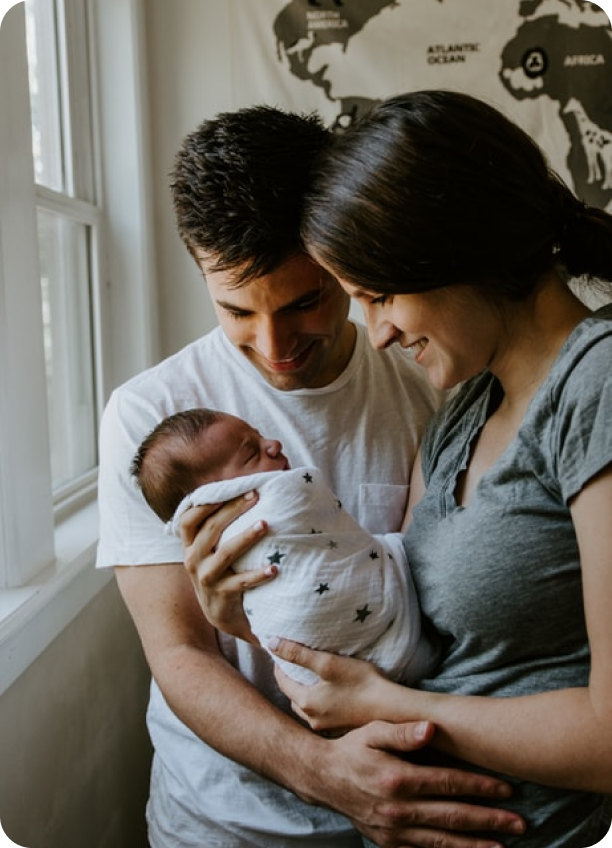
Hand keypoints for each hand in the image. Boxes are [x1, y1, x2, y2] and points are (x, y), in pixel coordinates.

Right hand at [179, 492, 275, 641]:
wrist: (221, 614)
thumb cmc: (221, 572)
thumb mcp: (211, 550)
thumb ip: (218, 527)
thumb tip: (246, 493)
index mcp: (190, 545)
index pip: (189, 520)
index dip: (206, 503)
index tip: (231, 489)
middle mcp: (194, 560)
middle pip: (211, 528)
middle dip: (233, 510)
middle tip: (255, 496)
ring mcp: (206, 578)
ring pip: (226, 552)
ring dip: (246, 537)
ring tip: (265, 524)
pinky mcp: (222, 595)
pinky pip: (241, 582)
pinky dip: (258, 574)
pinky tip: (274, 568)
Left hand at [271, 638, 387, 732]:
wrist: (392, 710)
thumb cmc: (362, 683)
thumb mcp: (328, 663)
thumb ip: (298, 653)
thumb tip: (271, 643)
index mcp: (306, 703)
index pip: (282, 682)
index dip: (280, 666)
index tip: (280, 653)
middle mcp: (312, 719)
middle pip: (292, 697)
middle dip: (290, 681)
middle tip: (292, 666)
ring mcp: (326, 727)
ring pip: (306, 708)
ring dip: (303, 694)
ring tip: (309, 679)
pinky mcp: (339, 729)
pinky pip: (321, 715)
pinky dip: (318, 704)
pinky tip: (328, 696)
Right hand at [312, 721, 524, 847]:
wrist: (323, 778)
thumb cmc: (352, 749)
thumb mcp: (373, 731)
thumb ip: (403, 732)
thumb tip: (431, 728)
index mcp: (398, 779)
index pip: (448, 783)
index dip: (480, 786)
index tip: (507, 789)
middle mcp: (399, 810)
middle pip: (452, 817)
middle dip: (489, 820)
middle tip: (521, 823)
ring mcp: (394, 831)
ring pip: (442, 842)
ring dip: (475, 845)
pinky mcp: (389, 843)